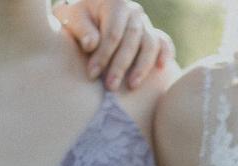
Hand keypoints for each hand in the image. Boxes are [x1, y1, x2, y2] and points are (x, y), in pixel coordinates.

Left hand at [54, 0, 175, 90]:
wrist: (88, 14)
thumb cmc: (78, 18)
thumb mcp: (72, 18)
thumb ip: (81, 29)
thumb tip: (92, 44)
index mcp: (115, 4)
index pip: (113, 33)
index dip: (103, 55)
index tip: (92, 74)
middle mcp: (134, 12)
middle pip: (132, 40)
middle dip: (121, 65)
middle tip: (110, 86)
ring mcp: (145, 23)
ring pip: (150, 44)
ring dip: (142, 66)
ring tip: (132, 85)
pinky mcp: (152, 34)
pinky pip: (164, 42)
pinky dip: (165, 54)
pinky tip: (161, 68)